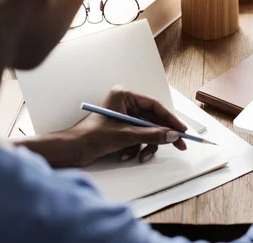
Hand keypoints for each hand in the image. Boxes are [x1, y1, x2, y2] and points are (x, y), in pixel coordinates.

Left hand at [61, 86, 187, 166]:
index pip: (155, 106)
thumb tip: (173, 135)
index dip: (170, 119)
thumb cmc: (90, 137)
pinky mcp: (121, 130)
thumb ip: (152, 135)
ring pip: (147, 131)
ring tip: (141, 156)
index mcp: (124, 96)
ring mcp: (123, 118)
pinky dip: (136, 148)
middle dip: (161, 135)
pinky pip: (138, 138)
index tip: (182, 130)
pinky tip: (126, 155)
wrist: (70, 151)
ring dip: (146, 145)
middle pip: (153, 120)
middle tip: (179, 145)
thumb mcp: (126, 136)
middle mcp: (125, 104)